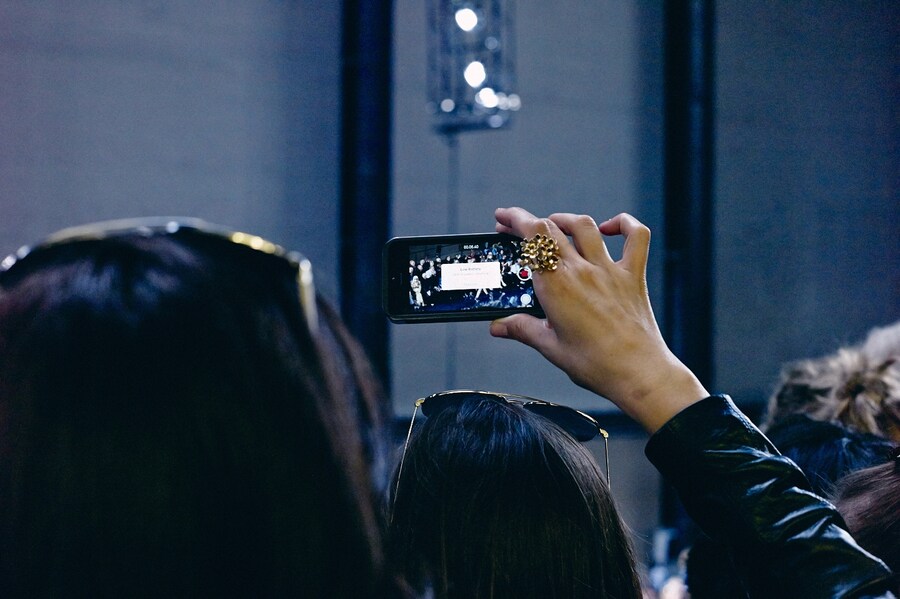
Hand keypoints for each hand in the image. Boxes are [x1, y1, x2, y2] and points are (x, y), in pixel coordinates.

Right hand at [490, 207, 707, 432]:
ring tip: (554, 225)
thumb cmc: (598, 364)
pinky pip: (635, 237)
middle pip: (551, 228)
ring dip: (565, 220)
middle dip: (528, 221)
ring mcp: (609, 270)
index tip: (504, 219)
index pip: (531, 238)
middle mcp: (582, 272)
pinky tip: (611, 227)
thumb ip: (522, 329)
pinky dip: (624, 224)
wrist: (638, 374)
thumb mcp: (550, 347)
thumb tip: (499, 325)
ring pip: (585, 226)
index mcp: (557, 287)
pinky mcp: (633, 276)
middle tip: (516, 227)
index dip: (515, 220)